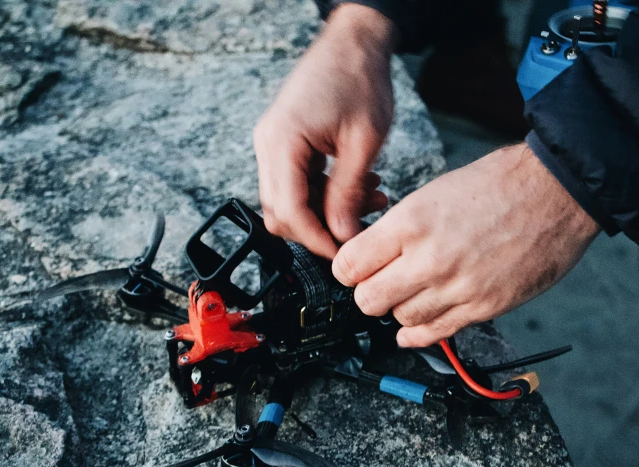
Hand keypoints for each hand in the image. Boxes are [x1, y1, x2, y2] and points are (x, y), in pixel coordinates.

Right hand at [253, 4, 396, 258]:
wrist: (355, 42)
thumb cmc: (359, 78)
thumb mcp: (363, 143)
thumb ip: (349, 193)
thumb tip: (343, 235)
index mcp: (282, 142)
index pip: (289, 211)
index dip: (316, 239)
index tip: (343, 253)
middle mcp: (268, 144)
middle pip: (280, 212)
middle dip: (319, 229)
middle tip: (356, 231)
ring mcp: (274, 143)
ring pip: (289, 200)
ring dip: (326, 210)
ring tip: (370, 200)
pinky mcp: (286, 142)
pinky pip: (298, 182)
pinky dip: (325, 193)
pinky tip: (358, 187)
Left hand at [332, 143, 600, 346]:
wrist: (555, 192)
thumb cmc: (498, 184)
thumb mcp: (433, 192)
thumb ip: (400, 229)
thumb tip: (374, 255)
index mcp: (411, 222)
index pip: (348, 266)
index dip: (347, 268)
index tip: (355, 268)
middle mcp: (429, 259)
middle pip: (368, 300)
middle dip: (369, 293)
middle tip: (380, 282)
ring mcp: (457, 287)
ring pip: (399, 319)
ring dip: (400, 309)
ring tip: (414, 292)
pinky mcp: (482, 308)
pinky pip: (433, 334)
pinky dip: (419, 333)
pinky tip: (417, 323)